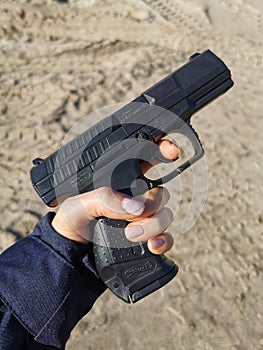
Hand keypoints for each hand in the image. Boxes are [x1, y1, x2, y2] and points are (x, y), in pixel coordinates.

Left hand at [52, 140, 178, 254]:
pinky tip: (153, 245)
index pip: (147, 159)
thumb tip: (135, 208)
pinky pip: (167, 237)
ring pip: (165, 215)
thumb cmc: (73, 220)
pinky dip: (164, 241)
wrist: (72, 251)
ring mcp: (143, 218)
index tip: (171, 150)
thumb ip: (104, 200)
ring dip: (154, 225)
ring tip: (132, 235)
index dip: (162, 150)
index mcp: (120, 180)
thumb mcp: (79, 203)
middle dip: (153, 203)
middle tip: (135, 216)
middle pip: (160, 192)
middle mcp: (136, 197)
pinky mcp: (147, 238)